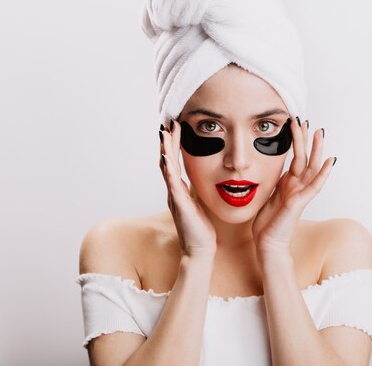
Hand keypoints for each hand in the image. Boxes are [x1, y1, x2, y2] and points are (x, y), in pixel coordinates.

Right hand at [159, 121, 216, 258]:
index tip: (177, 125)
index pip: (176, 161)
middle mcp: (174, 191)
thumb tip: (206, 176)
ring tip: (164, 132)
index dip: (175, 143)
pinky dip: (167, 169)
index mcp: (180, 189)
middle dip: (167, 141)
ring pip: (166, 168)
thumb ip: (198, 190)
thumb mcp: (200, 203)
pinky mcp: (178, 205)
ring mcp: (174, 197)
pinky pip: (171, 184)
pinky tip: (166, 157)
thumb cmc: (202, 229)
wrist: (200, 250)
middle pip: (167, 160)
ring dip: (165, 149)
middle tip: (168, 121)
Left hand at [252, 118, 335, 255]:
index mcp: (288, 183)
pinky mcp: (300, 202)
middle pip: (304, 157)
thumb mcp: (267, 196)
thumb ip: (272, 183)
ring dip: (316, 149)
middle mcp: (296, 186)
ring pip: (312, 167)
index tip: (293, 124)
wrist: (267, 243)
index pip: (295, 157)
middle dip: (305, 139)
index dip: (295, 141)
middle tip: (306, 120)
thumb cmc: (267, 223)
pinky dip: (323, 173)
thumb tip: (269, 170)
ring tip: (320, 132)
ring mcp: (300, 193)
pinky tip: (330, 161)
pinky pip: (314, 186)